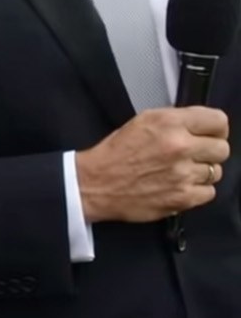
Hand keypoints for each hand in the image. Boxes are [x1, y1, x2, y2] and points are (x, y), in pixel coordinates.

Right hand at [76, 107, 229, 223]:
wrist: (95, 184)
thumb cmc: (116, 153)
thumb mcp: (143, 121)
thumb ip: (176, 120)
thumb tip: (203, 125)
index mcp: (170, 123)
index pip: (218, 121)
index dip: (216, 129)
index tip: (210, 134)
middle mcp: (180, 146)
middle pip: (222, 148)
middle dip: (209, 151)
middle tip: (193, 156)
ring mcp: (183, 174)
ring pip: (216, 172)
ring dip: (202, 173)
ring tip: (181, 173)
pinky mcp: (181, 198)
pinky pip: (209, 193)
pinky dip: (197, 191)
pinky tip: (180, 186)